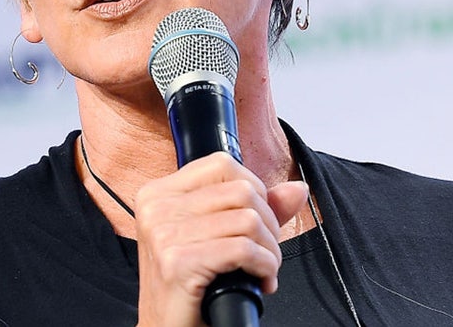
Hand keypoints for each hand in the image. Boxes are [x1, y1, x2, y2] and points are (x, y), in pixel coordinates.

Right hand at [133, 152, 308, 326]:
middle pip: (241, 191)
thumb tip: (296, 189)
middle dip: (268, 225)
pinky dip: (265, 266)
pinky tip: (260, 280)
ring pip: (248, 220)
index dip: (254, 190)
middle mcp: (156, 208)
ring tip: (263, 268)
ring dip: (269, 250)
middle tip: (264, 252)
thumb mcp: (216, 237)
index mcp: (159, 194)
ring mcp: (164, 235)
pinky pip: (244, 249)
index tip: (257, 219)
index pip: (222, 164)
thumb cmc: (187, 287)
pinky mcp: (178, 262)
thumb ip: (255, 207)